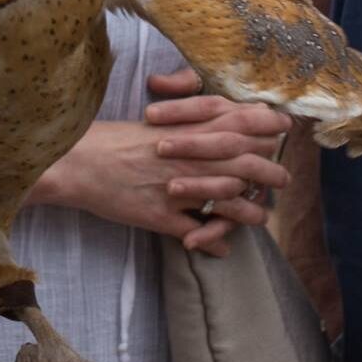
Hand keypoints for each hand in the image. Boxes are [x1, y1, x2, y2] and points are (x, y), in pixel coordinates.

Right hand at [53, 68, 290, 256]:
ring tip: (259, 217)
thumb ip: (193, 117)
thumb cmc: (115, 139)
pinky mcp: (159, 216)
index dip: (266, 128)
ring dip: (249, 212)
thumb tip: (228, 113)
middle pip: (244, 164)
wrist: (77, 162)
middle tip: (283, 179)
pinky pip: (194, 232)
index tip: (285, 131)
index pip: (239, 125)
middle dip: (270, 172)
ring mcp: (175, 188)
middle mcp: (187, 158)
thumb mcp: (158, 121)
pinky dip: (212, 242)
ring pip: (226, 202)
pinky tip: (222, 248)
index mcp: (186, 131)